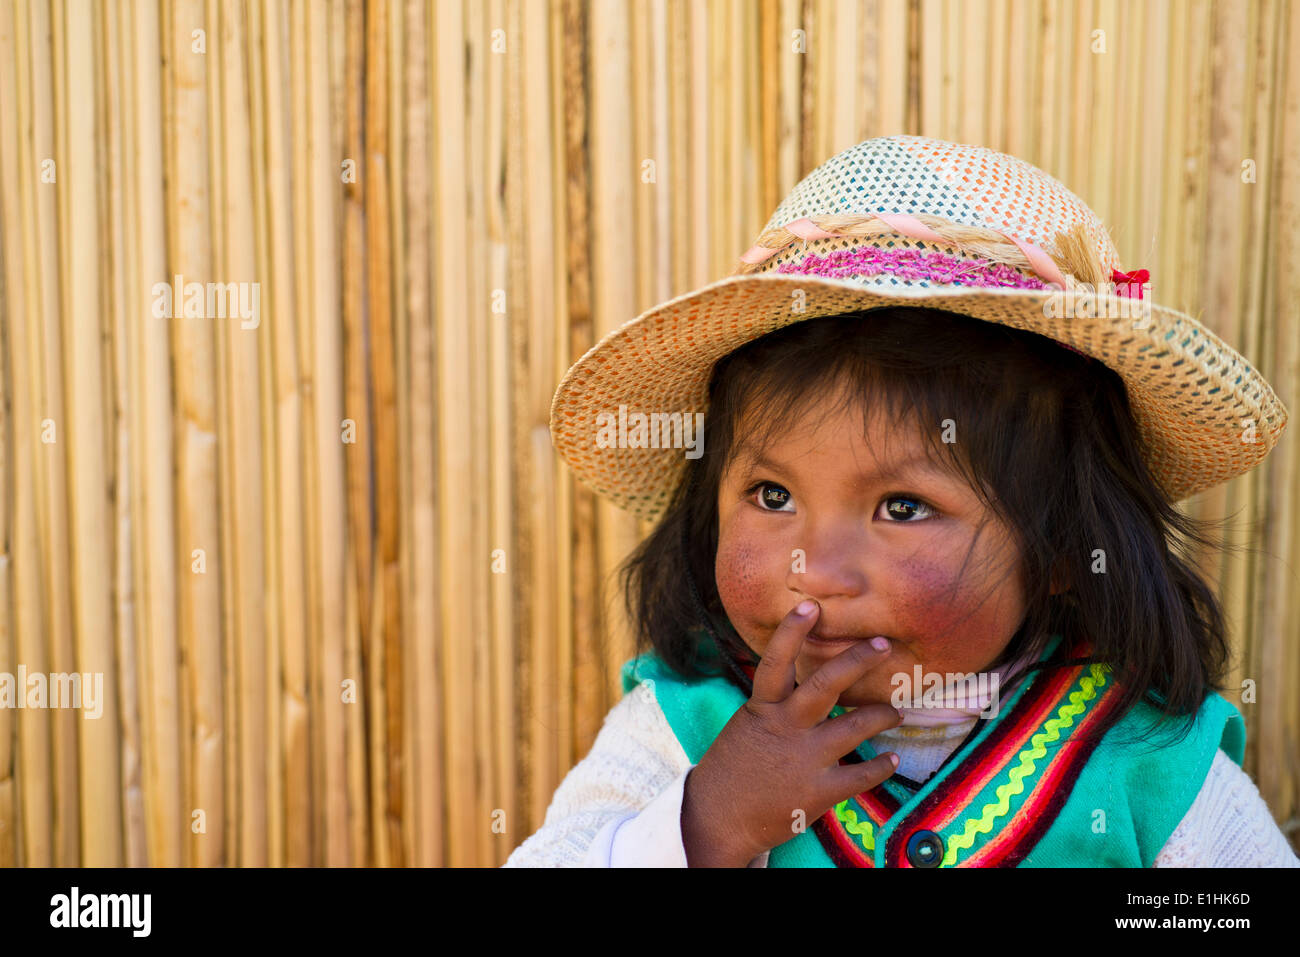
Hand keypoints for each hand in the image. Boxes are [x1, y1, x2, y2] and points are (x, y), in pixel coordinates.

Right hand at [681, 599, 901, 865]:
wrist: (718, 818)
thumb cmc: (734, 767)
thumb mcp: (747, 725)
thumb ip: (775, 705)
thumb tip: (803, 681)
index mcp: (763, 708)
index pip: (775, 662)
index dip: (792, 632)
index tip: (810, 606)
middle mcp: (785, 727)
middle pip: (826, 684)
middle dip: (857, 660)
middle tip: (882, 645)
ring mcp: (804, 759)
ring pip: (855, 727)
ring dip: (882, 715)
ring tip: (895, 711)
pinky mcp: (818, 792)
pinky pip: (861, 775)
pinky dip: (881, 767)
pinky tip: (891, 761)